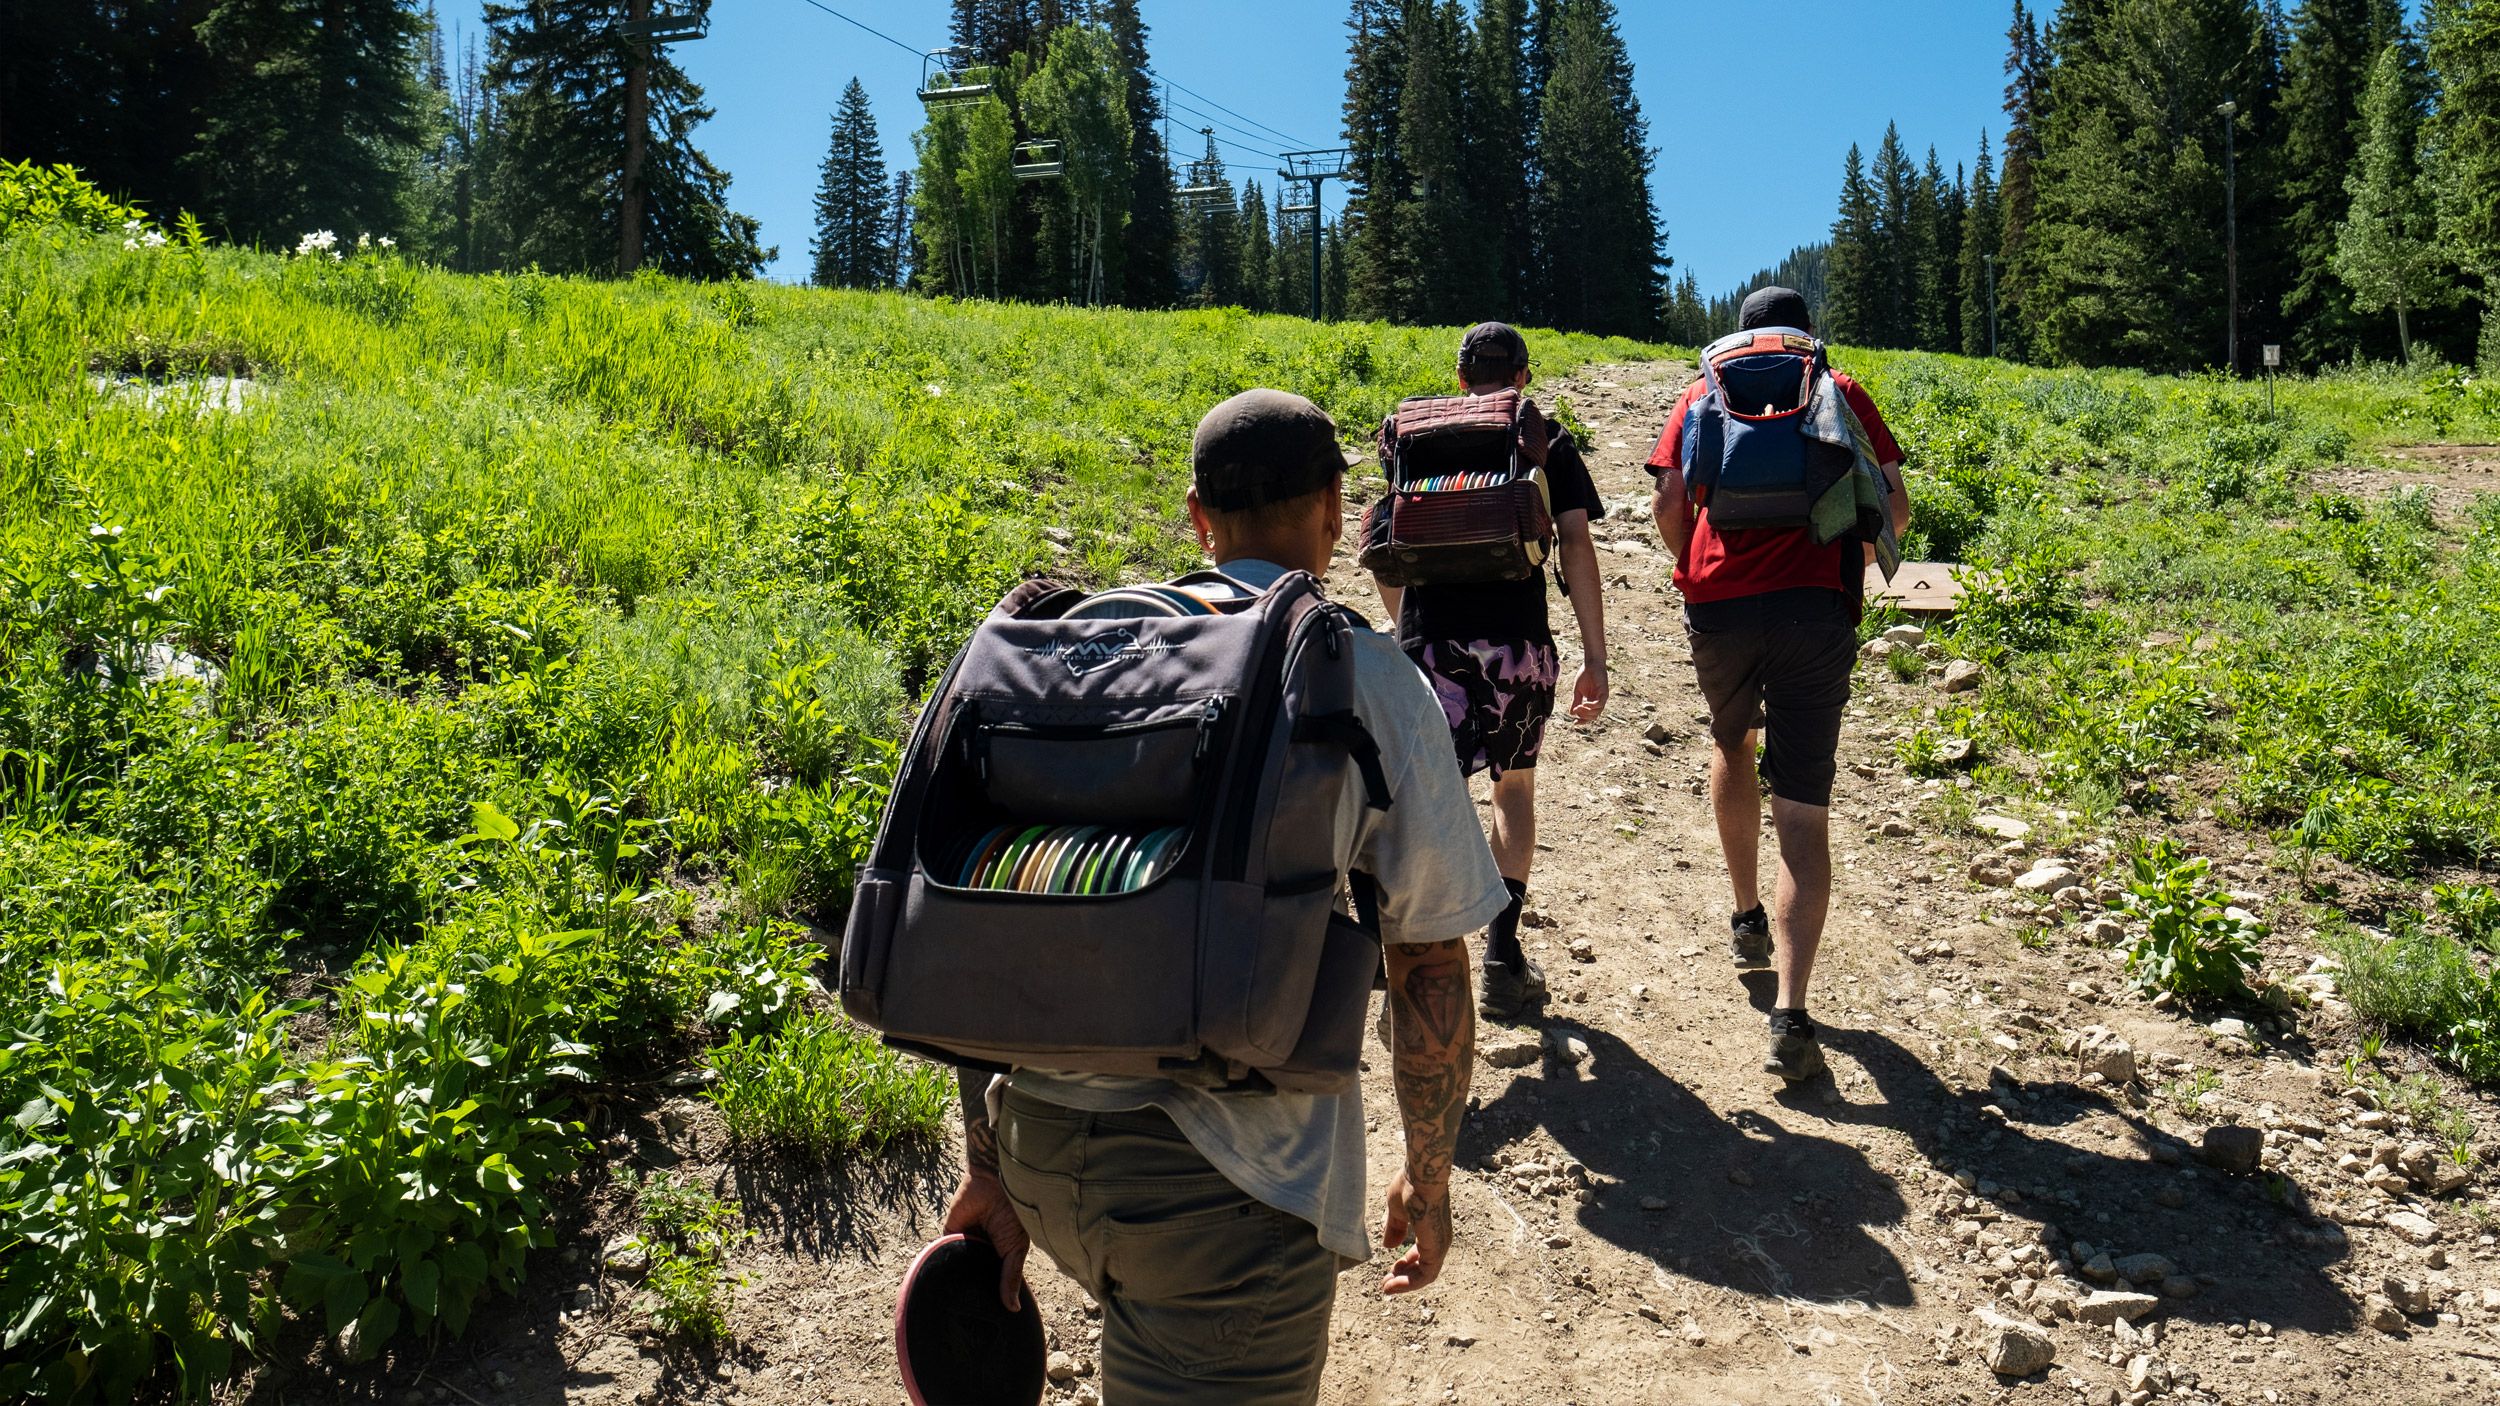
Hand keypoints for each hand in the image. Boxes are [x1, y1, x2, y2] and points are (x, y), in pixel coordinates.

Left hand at [942, 1168, 1032, 1311]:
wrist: (993, 1183)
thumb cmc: (1012, 1214)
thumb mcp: (1015, 1249)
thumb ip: (1011, 1277)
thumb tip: (1013, 1308)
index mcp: (999, 1256)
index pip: (994, 1282)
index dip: (993, 1297)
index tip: (990, 1319)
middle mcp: (981, 1252)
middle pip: (974, 1278)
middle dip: (973, 1292)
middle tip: (971, 1316)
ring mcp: (964, 1244)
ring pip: (958, 1269)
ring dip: (957, 1280)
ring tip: (956, 1304)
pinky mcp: (948, 1235)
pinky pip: (942, 1254)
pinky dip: (942, 1264)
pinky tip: (943, 1282)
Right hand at [1379, 1168, 1452, 1294]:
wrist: (1421, 1177)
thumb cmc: (1410, 1186)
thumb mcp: (1396, 1210)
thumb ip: (1394, 1228)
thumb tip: (1389, 1246)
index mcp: (1430, 1228)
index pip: (1421, 1253)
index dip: (1405, 1263)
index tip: (1389, 1270)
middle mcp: (1439, 1239)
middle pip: (1423, 1266)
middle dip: (1404, 1276)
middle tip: (1386, 1284)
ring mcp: (1440, 1245)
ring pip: (1424, 1275)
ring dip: (1405, 1283)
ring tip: (1387, 1288)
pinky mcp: (1437, 1250)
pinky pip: (1425, 1275)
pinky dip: (1409, 1283)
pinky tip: (1392, 1284)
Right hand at [1568, 661, 1609, 722]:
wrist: (1590, 664)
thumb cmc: (1584, 675)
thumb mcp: (1577, 691)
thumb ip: (1576, 702)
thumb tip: (1572, 713)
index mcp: (1591, 702)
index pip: (1589, 716)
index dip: (1582, 721)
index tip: (1574, 723)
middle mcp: (1598, 701)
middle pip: (1593, 717)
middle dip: (1584, 716)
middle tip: (1576, 709)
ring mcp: (1602, 697)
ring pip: (1597, 712)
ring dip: (1587, 712)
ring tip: (1580, 706)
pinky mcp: (1604, 693)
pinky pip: (1600, 704)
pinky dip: (1592, 706)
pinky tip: (1585, 704)